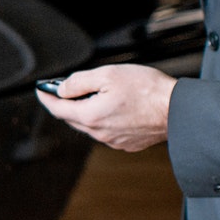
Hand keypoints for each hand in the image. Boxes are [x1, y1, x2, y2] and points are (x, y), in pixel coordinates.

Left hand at [35, 65, 175, 151]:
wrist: (179, 110)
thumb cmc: (147, 90)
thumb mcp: (108, 75)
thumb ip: (79, 81)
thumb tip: (62, 89)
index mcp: (90, 116)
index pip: (58, 109)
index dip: (46, 97)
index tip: (40, 89)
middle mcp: (99, 133)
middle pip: (73, 118)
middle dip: (66, 103)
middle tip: (64, 89)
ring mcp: (114, 141)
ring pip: (90, 125)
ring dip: (86, 111)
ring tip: (91, 94)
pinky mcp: (127, 144)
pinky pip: (107, 131)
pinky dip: (103, 119)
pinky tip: (113, 107)